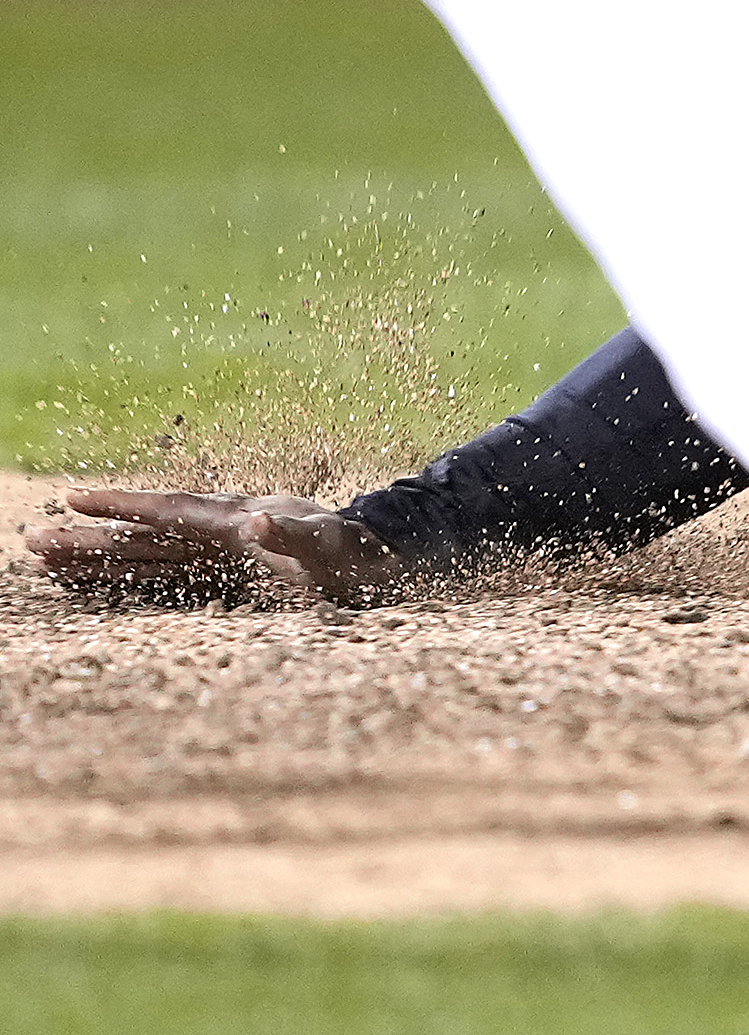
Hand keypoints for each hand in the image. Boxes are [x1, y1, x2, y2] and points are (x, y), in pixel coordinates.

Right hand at [21, 487, 408, 606]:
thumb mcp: (334, 548)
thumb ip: (297, 537)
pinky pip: (164, 572)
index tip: (75, 498)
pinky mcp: (226, 571)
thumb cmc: (360, 557)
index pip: (170, 510)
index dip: (124, 505)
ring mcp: (221, 551)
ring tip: (45, 554)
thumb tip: (258, 522)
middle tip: (29, 538)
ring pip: (146, 552)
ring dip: (98, 554)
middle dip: (88, 535)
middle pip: (143, 532)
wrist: (385, 561)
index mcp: (239, 520)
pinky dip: (127, 575)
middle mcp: (222, 530)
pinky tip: (99, 578)